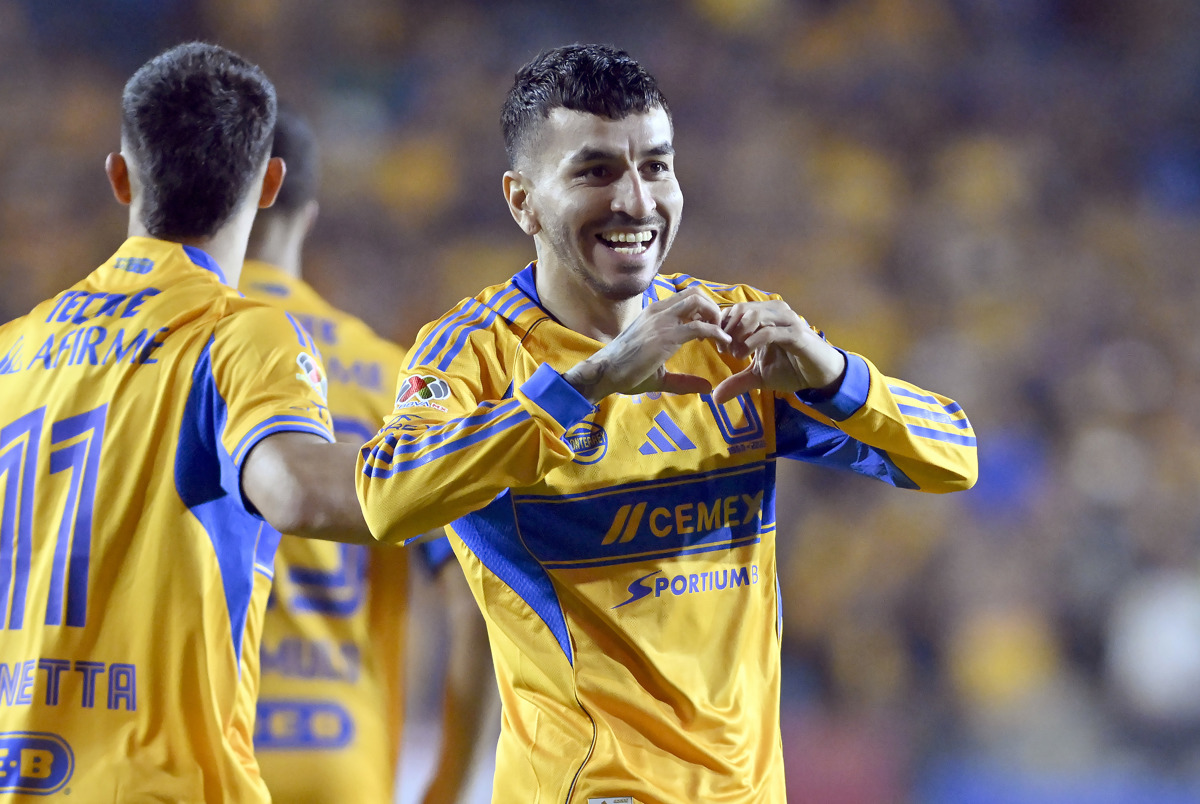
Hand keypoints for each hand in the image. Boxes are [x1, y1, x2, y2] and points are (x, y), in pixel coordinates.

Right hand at [563, 286, 731, 403]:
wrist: (605, 372)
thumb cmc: (626, 372)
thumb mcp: (658, 371)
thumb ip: (684, 379)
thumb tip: (707, 388)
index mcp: (655, 313)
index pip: (686, 298)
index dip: (703, 311)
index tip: (710, 332)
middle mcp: (659, 311)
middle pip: (695, 293)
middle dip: (712, 308)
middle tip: (719, 330)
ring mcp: (662, 320)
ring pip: (698, 301)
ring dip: (716, 316)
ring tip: (722, 336)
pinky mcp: (667, 335)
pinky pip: (700, 325)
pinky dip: (717, 332)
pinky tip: (723, 343)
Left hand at [712, 301, 845, 403]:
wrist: (820, 375)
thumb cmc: (791, 369)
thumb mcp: (759, 376)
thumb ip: (737, 382)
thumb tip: (715, 398)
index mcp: (764, 316)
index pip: (734, 310)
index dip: (722, 326)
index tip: (718, 346)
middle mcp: (774, 312)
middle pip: (740, 309)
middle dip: (727, 329)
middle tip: (724, 349)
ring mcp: (785, 321)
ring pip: (753, 316)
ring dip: (738, 335)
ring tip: (735, 354)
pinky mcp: (795, 333)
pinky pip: (768, 332)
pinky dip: (751, 343)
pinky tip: (743, 355)